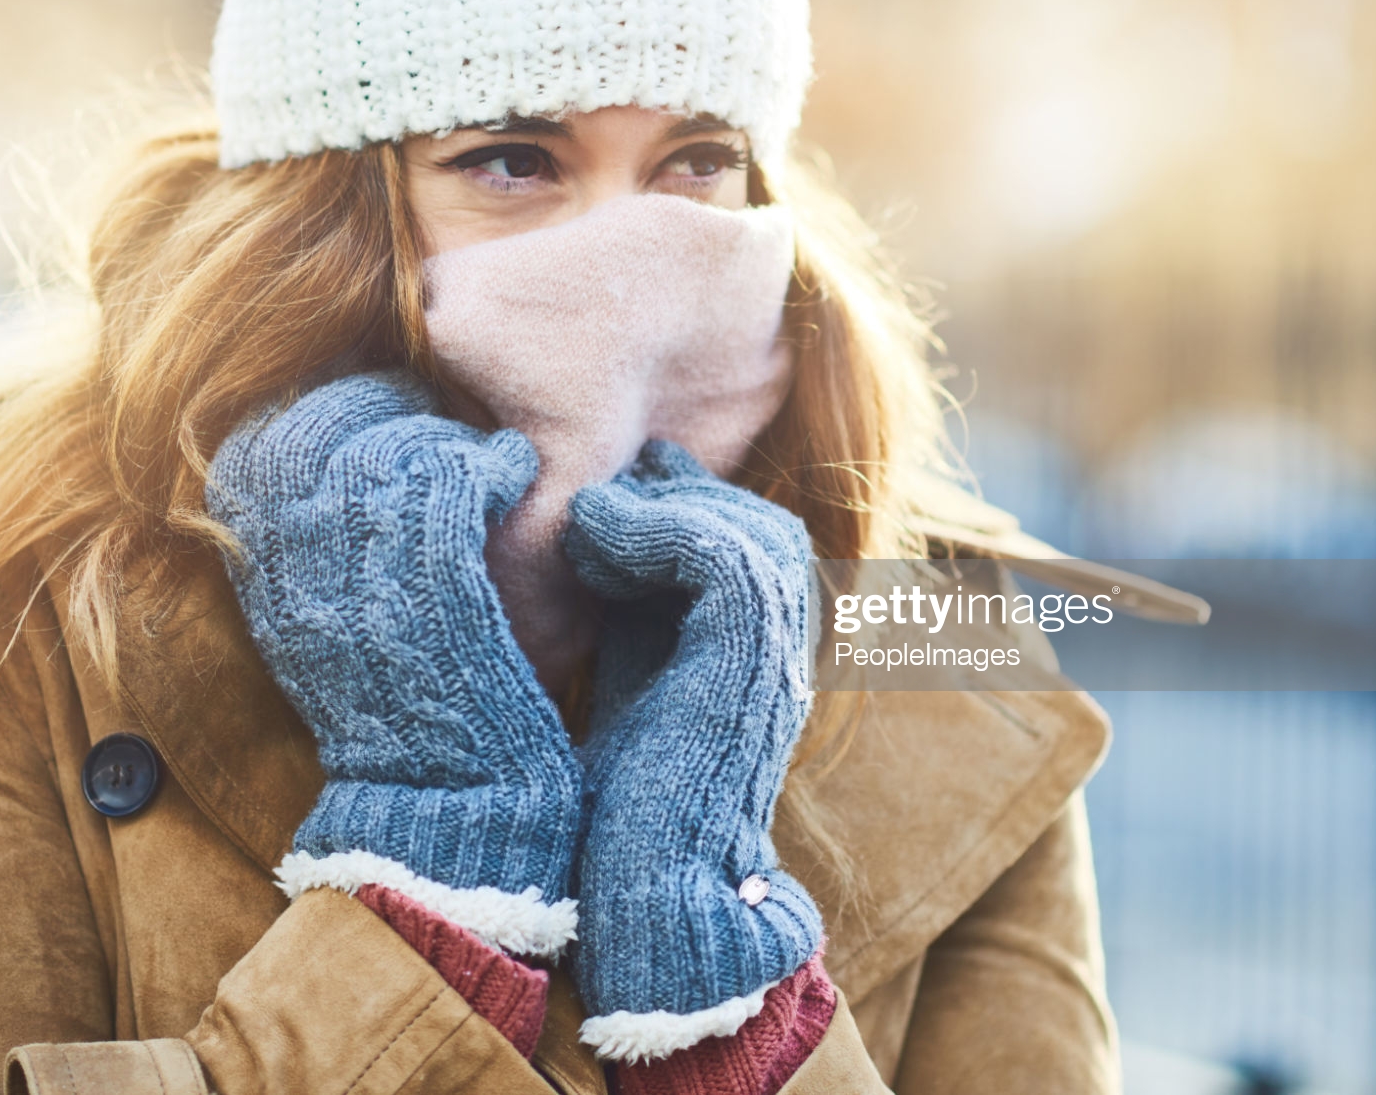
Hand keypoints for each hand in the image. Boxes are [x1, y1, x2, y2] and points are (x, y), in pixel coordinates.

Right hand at [206, 371, 582, 955]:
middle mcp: (293, 569)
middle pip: (322, 427)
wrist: (444, 809)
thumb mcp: (325, 626)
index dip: (325, 408)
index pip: (266, 441)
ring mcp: (361, 577)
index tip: (378, 410)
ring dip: (445, 435)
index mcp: (260, 575)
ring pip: (393, 446)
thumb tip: (337, 454)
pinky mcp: (436, 587)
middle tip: (436, 414)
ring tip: (481, 457)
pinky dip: (491, 462)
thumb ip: (312, 543)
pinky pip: (453, 479)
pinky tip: (512, 473)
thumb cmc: (402, 713)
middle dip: (384, 403)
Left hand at [562, 440, 822, 1058]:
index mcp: (761, 660)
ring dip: (663, 509)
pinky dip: (652, 528)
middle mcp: (787, 655)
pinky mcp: (754, 659)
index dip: (685, 507)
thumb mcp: (628, 681)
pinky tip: (593, 535)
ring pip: (748, 530)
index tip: (612, 494)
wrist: (646, 889)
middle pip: (761, 529)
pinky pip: (719, 553)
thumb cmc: (621, 810)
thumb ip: (634, 616)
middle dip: (683, 497)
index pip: (750, 548)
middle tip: (609, 486)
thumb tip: (599, 538)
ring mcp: (782, 655)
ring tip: (589, 516)